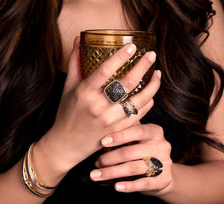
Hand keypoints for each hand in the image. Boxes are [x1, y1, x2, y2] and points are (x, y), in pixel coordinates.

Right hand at [42, 37, 160, 168]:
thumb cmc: (66, 113)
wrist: (66, 144)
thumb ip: (75, 63)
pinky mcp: (118, 131)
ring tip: (158, 73)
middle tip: (152, 55)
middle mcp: (98, 106)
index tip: (133, 46)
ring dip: (152, 86)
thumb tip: (79, 40)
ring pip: (138, 100)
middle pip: (126, 84)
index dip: (120, 57)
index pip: (105, 71)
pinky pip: (139, 114)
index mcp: (84, 93)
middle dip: (143, 67)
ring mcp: (110, 120)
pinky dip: (147, 103)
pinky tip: (151, 93)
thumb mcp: (68, 88)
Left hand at [90, 123, 172, 195]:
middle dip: (110, 158)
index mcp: (154, 131)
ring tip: (97, 175)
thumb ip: (127, 132)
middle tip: (97, 163)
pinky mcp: (163, 180)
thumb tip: (103, 129)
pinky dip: (128, 186)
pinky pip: (143, 183)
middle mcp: (161, 146)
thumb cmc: (145, 152)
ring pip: (133, 168)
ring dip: (112, 172)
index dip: (119, 136)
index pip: (137, 131)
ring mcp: (164, 163)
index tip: (103, 142)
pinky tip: (116, 186)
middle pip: (131, 152)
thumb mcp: (140, 139)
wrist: (164, 174)